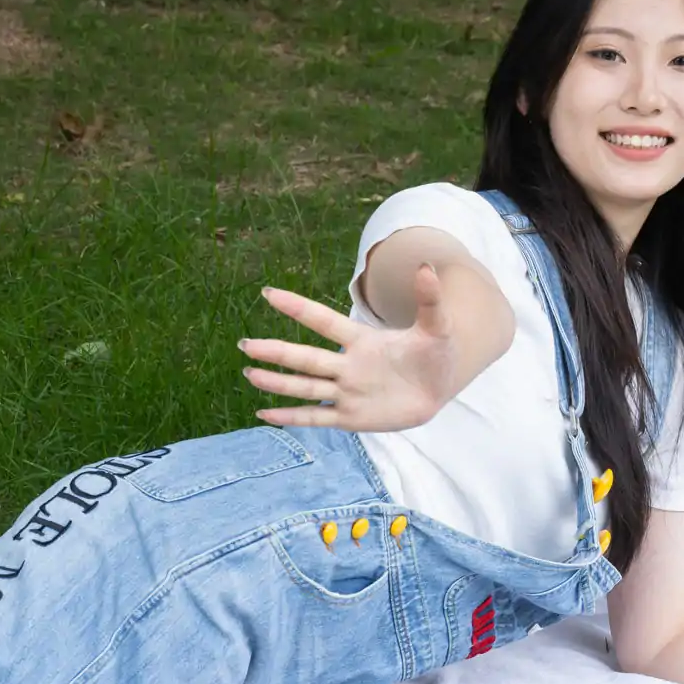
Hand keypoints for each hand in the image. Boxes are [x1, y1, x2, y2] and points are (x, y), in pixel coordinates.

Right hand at [239, 267, 463, 431]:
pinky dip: (291, 416)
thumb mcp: (438, 326)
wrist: (438, 388)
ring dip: (278, 382)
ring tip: (250, 373)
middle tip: (245, 344)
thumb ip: (429, 299)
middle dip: (276, 351)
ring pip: (305, 387)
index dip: (298, 308)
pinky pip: (316, 417)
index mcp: (362, 341)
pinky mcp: (350, 417)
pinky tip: (264, 413)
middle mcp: (347, 366)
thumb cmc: (435, 354)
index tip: (270, 294)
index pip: (324, 321)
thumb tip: (426, 266)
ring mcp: (346, 392)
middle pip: (306, 358)